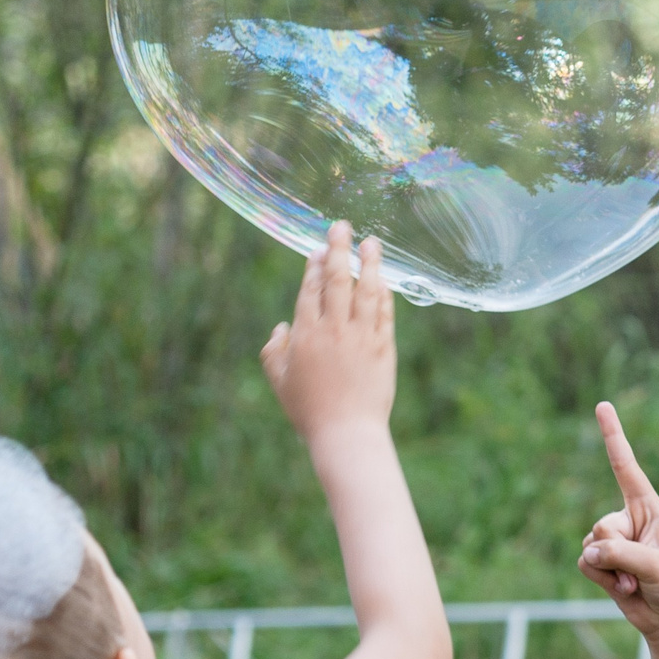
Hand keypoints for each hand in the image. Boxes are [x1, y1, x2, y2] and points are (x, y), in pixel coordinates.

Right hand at [261, 222, 396, 446]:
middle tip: (341, 226)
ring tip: (372, 242)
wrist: (347, 433)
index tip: (318, 249)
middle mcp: (334, 329)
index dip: (315, 266)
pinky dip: (384, 294)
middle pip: (338, 279)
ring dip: (369, 262)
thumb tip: (281, 327)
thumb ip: (274, 350)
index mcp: (305, 334)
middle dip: (339, 249)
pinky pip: (385, 313)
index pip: (311, 289)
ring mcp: (362, 336)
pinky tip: (384, 280)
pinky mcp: (384, 347)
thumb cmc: (309, 410)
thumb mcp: (280, 381)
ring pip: (366, 289)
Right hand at [577, 402, 658, 650]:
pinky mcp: (603, 563)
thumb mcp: (658, 567)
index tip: (603, 406)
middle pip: (602, 525)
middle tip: (641, 569)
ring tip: (636, 581)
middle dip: (617, 551)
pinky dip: (601, 579)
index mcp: (649, 507)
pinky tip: (623, 588)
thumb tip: (588, 554)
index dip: (613, 436)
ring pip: (590, 545)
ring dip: (610, 569)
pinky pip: (584, 563)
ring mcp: (614, 541)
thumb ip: (622, 555)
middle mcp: (629, 519)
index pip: (626, 466)